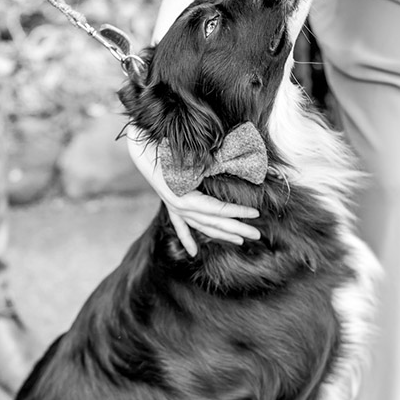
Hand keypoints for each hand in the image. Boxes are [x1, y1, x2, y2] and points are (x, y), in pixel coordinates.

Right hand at [126, 123, 260, 256]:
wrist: (142, 147)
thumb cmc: (167, 148)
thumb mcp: (189, 157)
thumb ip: (207, 165)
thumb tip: (228, 166)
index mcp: (186, 198)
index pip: (218, 209)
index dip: (238, 212)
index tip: (256, 214)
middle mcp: (180, 207)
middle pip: (213, 222)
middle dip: (236, 229)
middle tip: (257, 235)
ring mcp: (174, 208)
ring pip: (201, 226)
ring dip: (220, 234)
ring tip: (239, 241)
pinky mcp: (170, 205)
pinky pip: (180, 226)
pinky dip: (187, 239)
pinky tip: (193, 252)